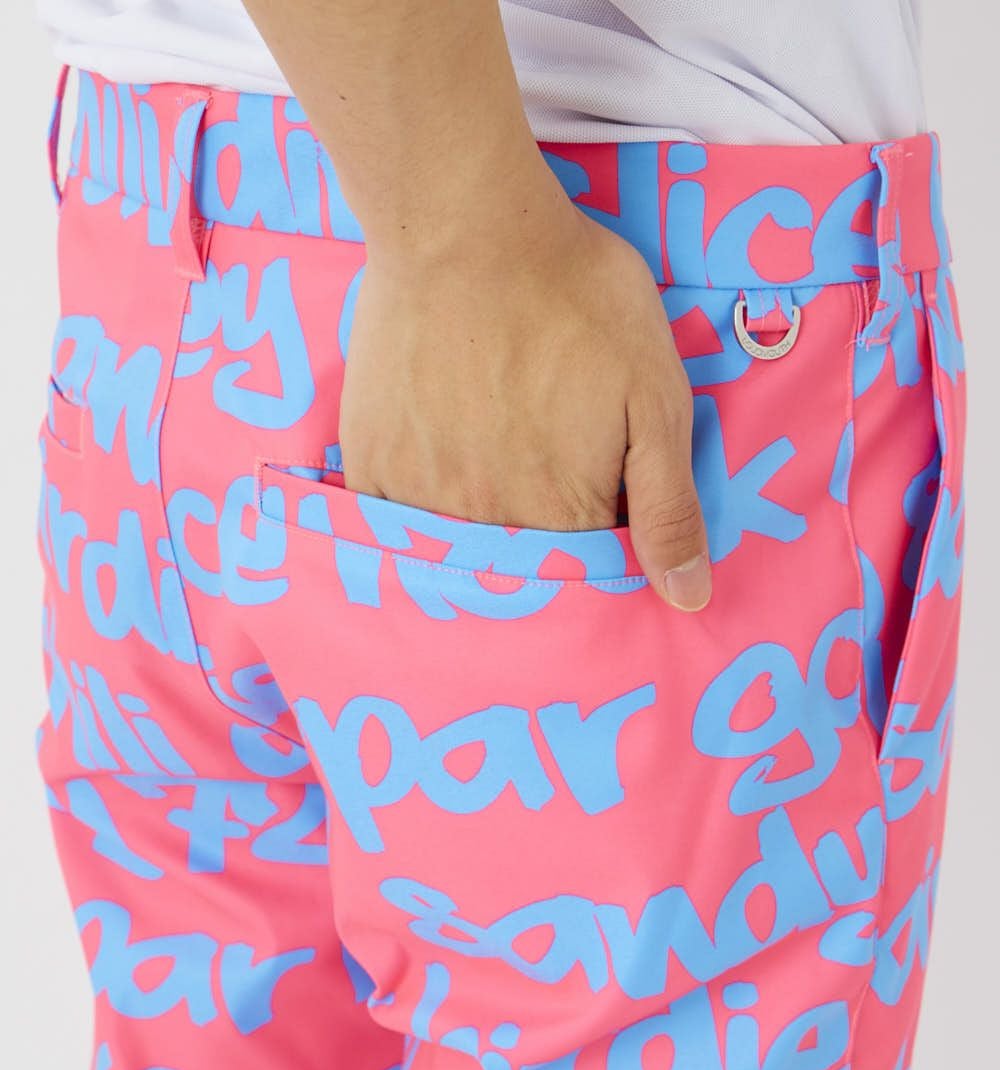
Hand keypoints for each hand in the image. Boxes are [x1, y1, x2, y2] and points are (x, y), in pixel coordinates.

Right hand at [338, 203, 711, 611]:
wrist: (464, 229)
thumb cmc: (575, 300)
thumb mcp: (654, 394)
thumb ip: (668, 505)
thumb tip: (688, 599)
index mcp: (563, 516)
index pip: (585, 573)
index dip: (599, 544)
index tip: (596, 499)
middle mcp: (488, 525)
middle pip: (518, 569)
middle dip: (537, 539)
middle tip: (537, 462)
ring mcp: (420, 498)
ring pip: (455, 549)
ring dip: (476, 526)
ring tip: (488, 459)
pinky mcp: (372, 464)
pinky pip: (392, 521)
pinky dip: (415, 509)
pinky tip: (436, 461)